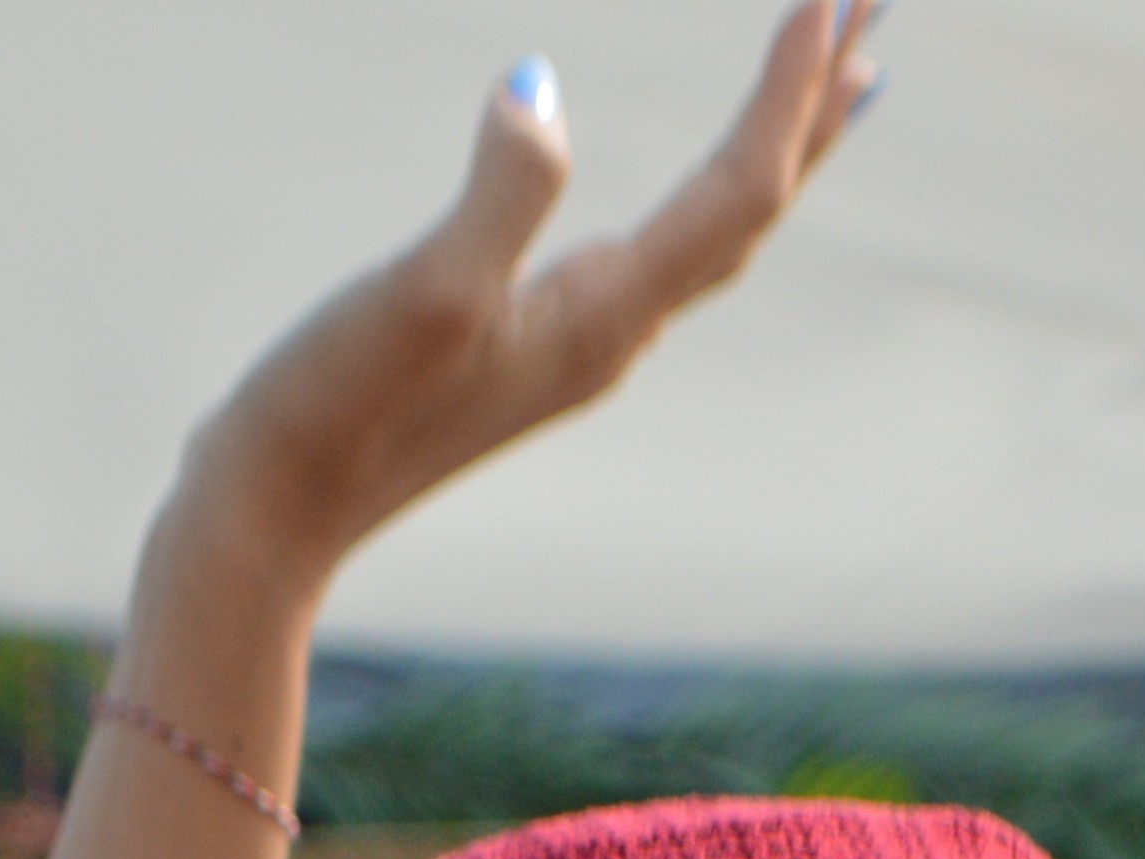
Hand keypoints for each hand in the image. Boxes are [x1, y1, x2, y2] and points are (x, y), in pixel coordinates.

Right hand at [173, 3, 878, 585]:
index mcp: (603, 316)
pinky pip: (659, 257)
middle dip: (819, 108)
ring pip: (716, 234)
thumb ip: (495, 194)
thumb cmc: (334, 410)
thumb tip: (536, 87)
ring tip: (838, 82)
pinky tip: (694, 194)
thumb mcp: (419, 293)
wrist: (268, 520)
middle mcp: (610, 334)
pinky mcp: (529, 346)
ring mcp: (572, 344)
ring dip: (779, 151)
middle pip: (753, 209)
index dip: (789, 94)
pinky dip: (706, 200)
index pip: (737, 192)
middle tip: (877, 4)